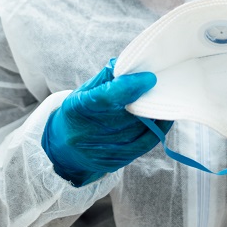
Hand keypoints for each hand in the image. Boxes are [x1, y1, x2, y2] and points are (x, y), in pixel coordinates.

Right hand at [42, 60, 170, 186]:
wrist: (65, 149)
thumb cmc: (78, 114)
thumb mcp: (83, 93)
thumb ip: (105, 79)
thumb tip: (127, 64)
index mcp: (77, 109)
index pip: (105, 97)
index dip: (129, 87)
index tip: (148, 78)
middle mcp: (87, 132)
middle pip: (125, 115)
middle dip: (145, 100)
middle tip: (158, 86)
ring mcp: (101, 150)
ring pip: (137, 130)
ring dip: (152, 114)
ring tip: (160, 99)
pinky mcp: (115, 162)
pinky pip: (143, 145)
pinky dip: (156, 130)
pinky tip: (162, 118)